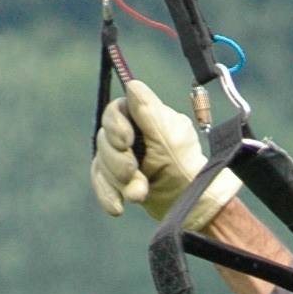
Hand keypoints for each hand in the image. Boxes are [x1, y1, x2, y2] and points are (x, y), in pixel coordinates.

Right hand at [92, 76, 240, 228]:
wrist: (192, 206)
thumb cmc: (186, 168)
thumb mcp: (170, 138)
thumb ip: (150, 112)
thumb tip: (132, 85)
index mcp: (145, 118)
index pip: (117, 111)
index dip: (115, 125)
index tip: (126, 141)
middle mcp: (132, 134)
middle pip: (105, 138)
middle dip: (117, 158)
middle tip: (131, 171)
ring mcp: (122, 156)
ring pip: (102, 161)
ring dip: (118, 180)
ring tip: (139, 194)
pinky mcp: (117, 178)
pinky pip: (100, 181)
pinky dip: (107, 194)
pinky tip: (118, 208)